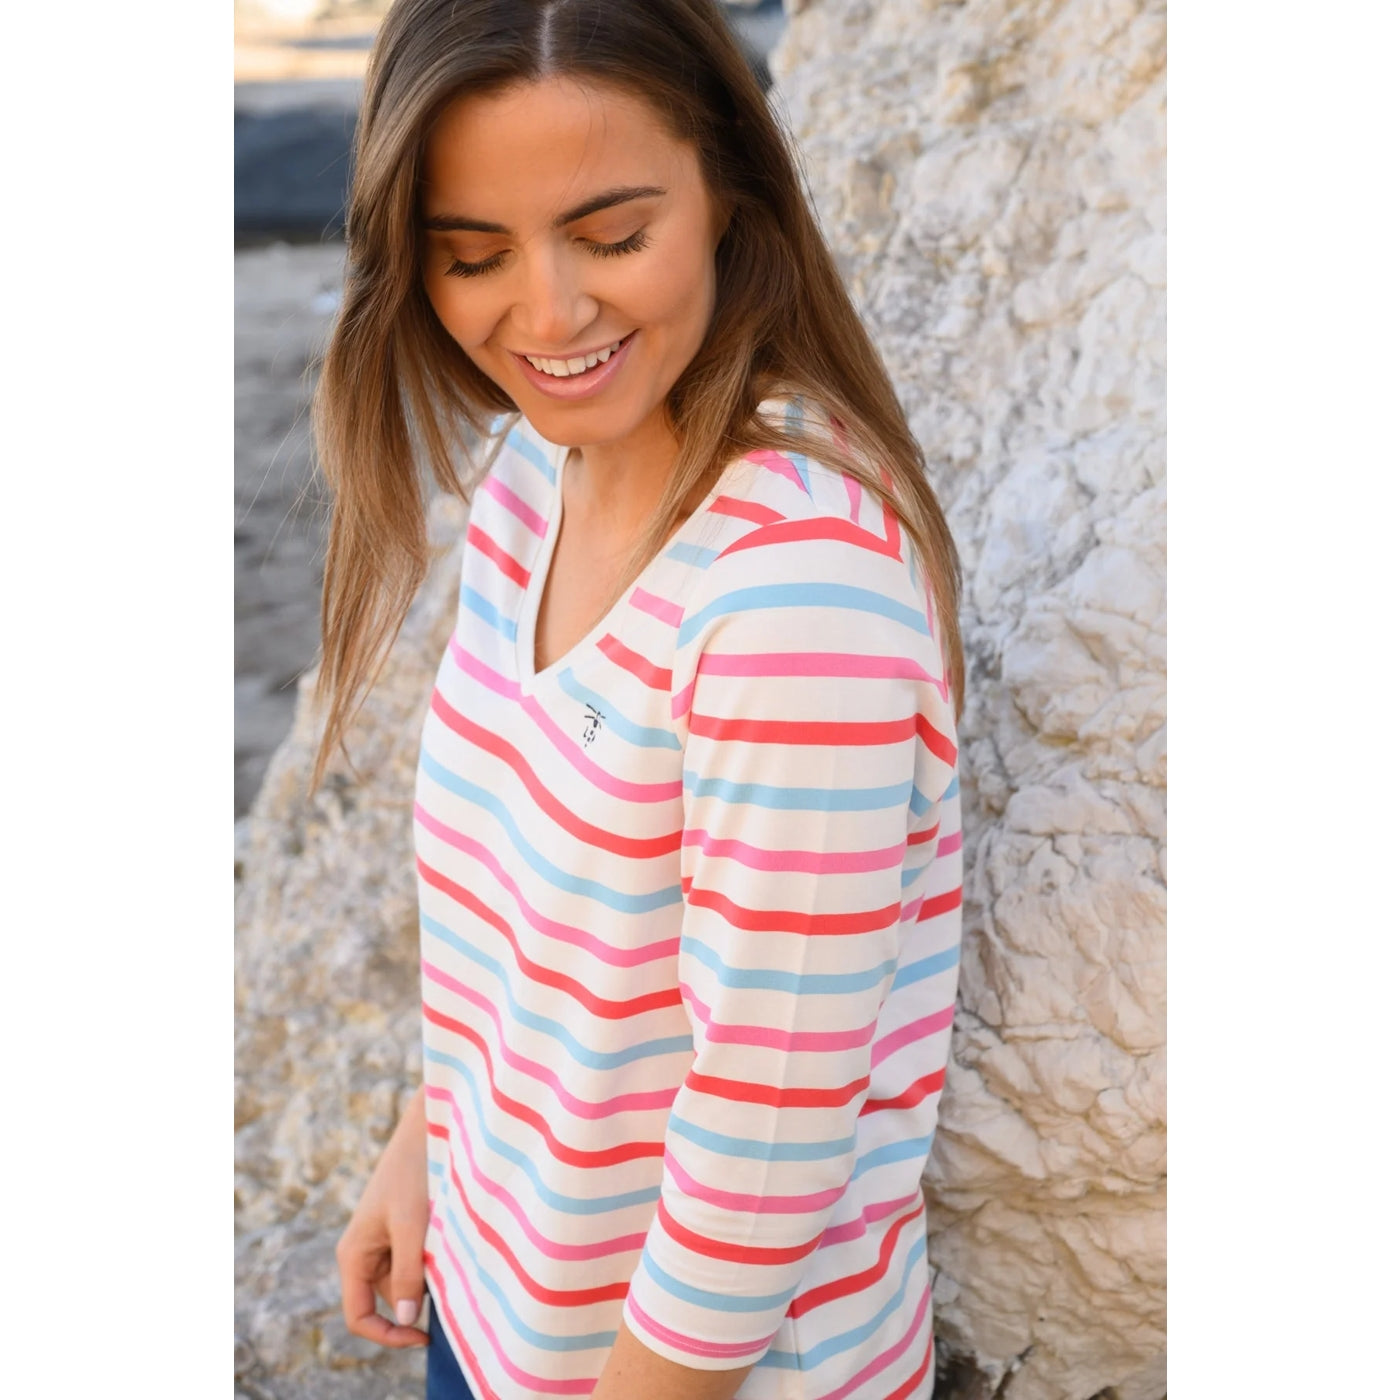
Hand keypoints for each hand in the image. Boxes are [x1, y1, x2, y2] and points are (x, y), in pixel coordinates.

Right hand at [335, 1083, 430, 1347]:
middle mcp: (365, 1251)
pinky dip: (436, 1260)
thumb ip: (408, 1272)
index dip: (388, 1335)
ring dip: (430, 1278)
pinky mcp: (405, 1227)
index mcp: (353, 1254)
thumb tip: (408, 1317)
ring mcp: (385, 1239)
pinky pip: (418, 1260)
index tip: (426, 1336)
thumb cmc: (416, 1169)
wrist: (431, 1124)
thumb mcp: (413, 1223)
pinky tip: (453, 1241)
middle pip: (387, 1301)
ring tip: (452, 1252)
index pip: (359, 1316)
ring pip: (407, 1281)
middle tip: (452, 1285)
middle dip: (417, 1301)